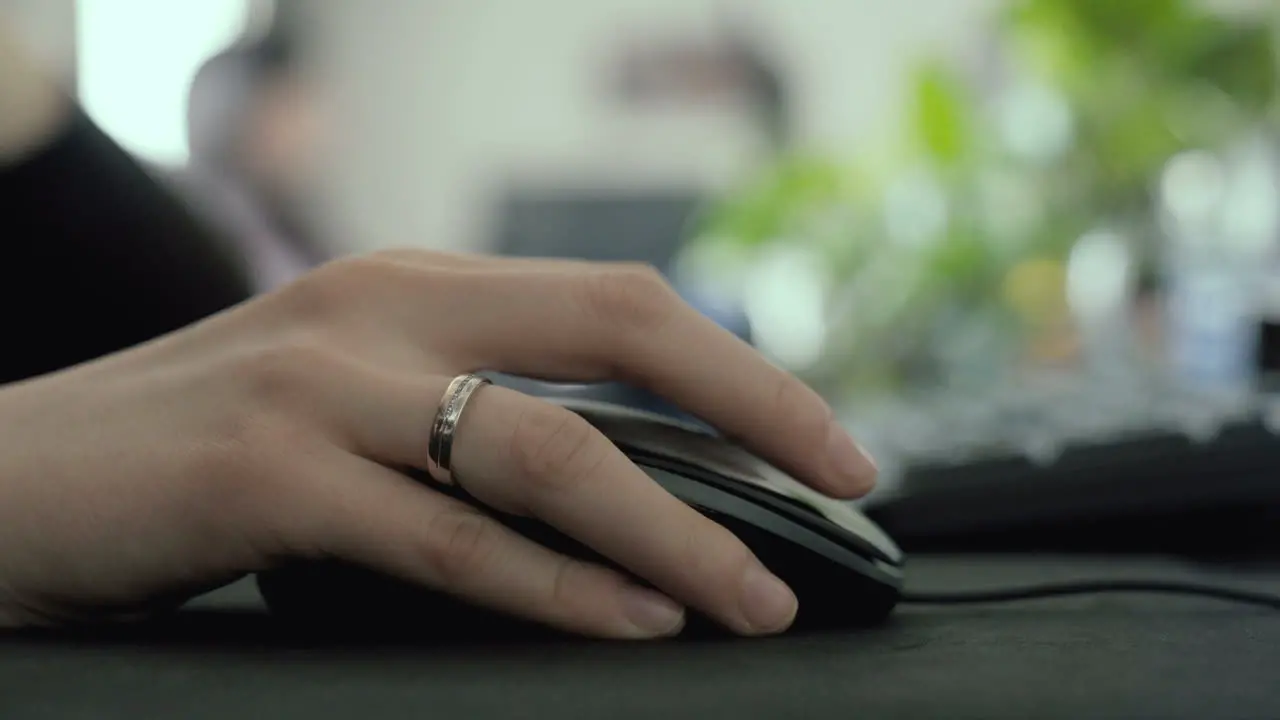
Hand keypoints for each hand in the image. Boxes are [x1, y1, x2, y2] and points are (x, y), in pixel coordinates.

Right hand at [0, 252, 876, 637]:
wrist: (14, 475)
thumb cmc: (195, 446)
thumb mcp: (350, 397)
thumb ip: (465, 410)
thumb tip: (623, 478)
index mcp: (417, 285)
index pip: (620, 302)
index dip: (739, 365)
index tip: (823, 438)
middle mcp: (385, 310)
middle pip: (619, 332)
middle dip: (757, 408)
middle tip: (846, 482)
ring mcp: (325, 386)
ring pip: (548, 448)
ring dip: (674, 529)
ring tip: (753, 597)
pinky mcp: (270, 477)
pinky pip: (447, 536)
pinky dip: (554, 584)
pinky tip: (631, 617)